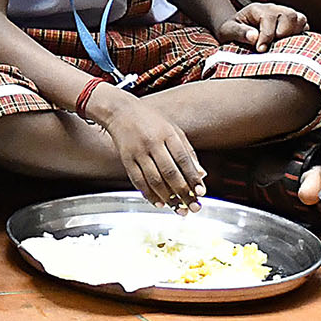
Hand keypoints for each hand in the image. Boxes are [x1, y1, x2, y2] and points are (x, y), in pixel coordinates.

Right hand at [86, 87, 205, 210]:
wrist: (119, 111)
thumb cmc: (149, 120)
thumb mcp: (173, 129)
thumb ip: (187, 151)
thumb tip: (200, 174)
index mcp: (167, 133)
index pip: (184, 159)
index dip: (193, 178)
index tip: (201, 193)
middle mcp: (152, 143)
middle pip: (170, 173)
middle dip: (183, 193)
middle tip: (193, 207)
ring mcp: (138, 151)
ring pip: (154, 180)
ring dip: (168, 198)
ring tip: (179, 209)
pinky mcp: (126, 159)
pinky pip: (138, 180)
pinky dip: (149, 194)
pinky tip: (159, 202)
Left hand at [217, 3, 307, 49]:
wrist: (236, 31)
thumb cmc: (231, 31)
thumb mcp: (227, 31)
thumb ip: (239, 32)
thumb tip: (254, 36)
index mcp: (257, 9)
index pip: (269, 18)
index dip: (267, 35)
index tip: (260, 49)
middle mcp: (273, 9)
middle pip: (288, 15)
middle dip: (282, 33)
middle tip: (272, 46)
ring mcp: (284, 15)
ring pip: (299, 19)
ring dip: (293, 34)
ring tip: (281, 45)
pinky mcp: (293, 24)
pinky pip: (305, 26)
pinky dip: (301, 36)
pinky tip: (289, 46)